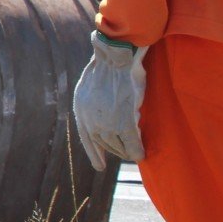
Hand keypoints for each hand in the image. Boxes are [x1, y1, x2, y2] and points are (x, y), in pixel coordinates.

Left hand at [72, 30, 146, 169]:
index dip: (94, 153)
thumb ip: (94, 98)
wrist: (116, 55)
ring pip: (118, 146)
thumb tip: (102, 108)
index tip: (100, 166)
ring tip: (134, 153)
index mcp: (80, 109)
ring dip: (126, 151)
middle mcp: (89, 119)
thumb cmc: (109, 64)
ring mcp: (106, 122)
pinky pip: (132, 144)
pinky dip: (137, 151)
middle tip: (126, 153)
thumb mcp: (93, 82)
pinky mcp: (123, 122)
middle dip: (115, 150)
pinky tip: (142, 154)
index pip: (86, 138)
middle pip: (103, 143)